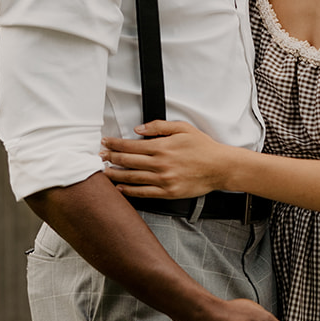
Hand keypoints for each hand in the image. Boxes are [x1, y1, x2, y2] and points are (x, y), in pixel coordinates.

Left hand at [102, 120, 229, 198]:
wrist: (220, 167)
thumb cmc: (203, 147)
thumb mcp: (182, 128)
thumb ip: (158, 127)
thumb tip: (138, 129)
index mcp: (162, 147)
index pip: (131, 145)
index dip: (115, 143)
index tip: (105, 142)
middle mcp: (160, 164)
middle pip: (127, 161)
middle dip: (110, 157)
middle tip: (99, 156)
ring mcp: (163, 180)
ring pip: (132, 178)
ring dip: (115, 175)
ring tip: (103, 172)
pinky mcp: (168, 192)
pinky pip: (144, 193)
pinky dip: (129, 191)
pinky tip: (120, 188)